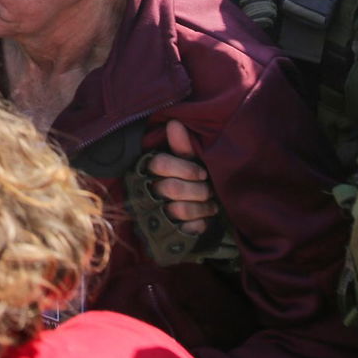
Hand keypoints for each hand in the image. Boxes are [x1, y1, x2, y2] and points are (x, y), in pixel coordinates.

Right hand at [147, 120, 218, 236]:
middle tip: (208, 189)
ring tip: (210, 204)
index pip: (160, 164)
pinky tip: (203, 219)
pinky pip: (187, 229)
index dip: (185, 168)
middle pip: (173, 188)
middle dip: (199, 189)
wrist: (187, 217)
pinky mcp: (166, 234)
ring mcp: (155, 215)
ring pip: (181, 209)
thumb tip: (175, 123)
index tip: (202, 173)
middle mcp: (147, 192)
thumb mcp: (184, 163)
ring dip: (202, 207)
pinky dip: (200, 224)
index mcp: (148, 170)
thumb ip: (180, 147)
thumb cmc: (186, 182)